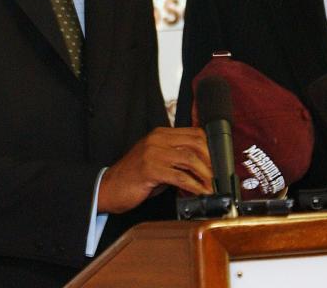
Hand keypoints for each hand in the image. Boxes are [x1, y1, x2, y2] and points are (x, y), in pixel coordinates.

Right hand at [98, 127, 212, 213]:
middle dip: (211, 161)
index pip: (194, 133)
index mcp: (160, 134)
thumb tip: (202, 166)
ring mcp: (153, 153)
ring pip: (190, 159)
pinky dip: (194, 185)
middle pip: (196, 143)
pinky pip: (180, 176)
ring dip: (205, 175)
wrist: (108, 188)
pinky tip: (200, 192)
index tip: (218, 163)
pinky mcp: (150, 169)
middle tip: (217, 176)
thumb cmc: (133, 177)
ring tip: (211, 186)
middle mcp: (157, 139)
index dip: (210, 148)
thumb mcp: (157, 161)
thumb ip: (176, 158)